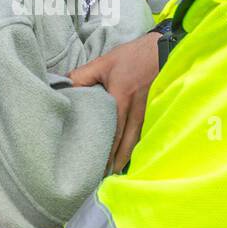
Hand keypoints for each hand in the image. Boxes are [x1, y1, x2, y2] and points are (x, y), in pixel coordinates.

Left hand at [69, 31, 160, 172]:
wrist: (166, 49)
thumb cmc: (134, 56)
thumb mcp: (105, 62)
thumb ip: (82, 75)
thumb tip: (61, 84)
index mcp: (121, 99)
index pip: (112, 131)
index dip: (106, 151)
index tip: (97, 166)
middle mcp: (136, 110)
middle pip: (126, 143)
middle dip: (116, 162)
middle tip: (105, 178)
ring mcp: (149, 112)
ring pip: (137, 141)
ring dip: (127, 157)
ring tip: (116, 173)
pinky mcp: (156, 111)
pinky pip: (147, 134)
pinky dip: (139, 146)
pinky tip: (134, 157)